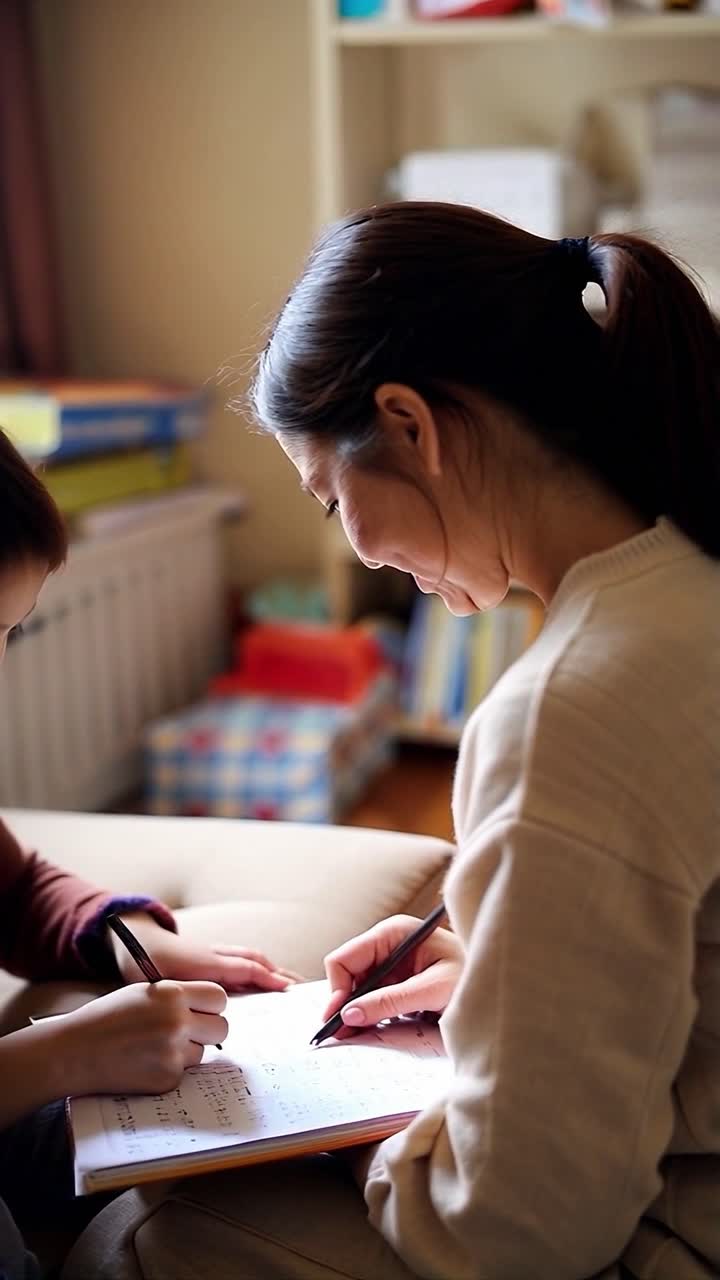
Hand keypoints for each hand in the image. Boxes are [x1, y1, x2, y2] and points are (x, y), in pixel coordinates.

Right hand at [52, 980, 227, 1096]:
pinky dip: (169, 1069)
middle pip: (221, 1027)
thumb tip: (210, 1007)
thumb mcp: (144, 992)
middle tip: (188, 1031)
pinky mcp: (167, 1079)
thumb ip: (178, 996)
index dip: (211, 1005)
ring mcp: (173, 1053)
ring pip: (202, 1052)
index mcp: (172, 994)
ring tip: (154, 1046)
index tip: (202, 1010)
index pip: (219, 997)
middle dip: (208, 1030)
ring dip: (187, 1051)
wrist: (74, 1051)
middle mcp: (177, 1022)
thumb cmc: (107, 1018)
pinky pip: (184, 1073)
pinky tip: (144, 1063)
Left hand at [110, 914, 302, 990]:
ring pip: (252, 958)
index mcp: (209, 961)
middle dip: (280, 973)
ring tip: (292, 984)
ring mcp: (218, 954)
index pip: (247, 967)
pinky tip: (267, 980)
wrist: (138, 942)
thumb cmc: (148, 966)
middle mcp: (218, 955)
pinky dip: (261, 968)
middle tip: (302, 988)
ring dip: (274, 970)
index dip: (268, 978)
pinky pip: (244, 960)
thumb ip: (188, 996)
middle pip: (256, 960)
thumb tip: (210, 1018)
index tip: (288, 989)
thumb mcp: (166, 983)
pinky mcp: (215, 957)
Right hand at [322, 914, 462, 1034]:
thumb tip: (350, 1013)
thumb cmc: (473, 975)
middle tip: (342, 1035)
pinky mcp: (399, 982)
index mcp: (393, 933)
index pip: (345, 958)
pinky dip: (370, 1014)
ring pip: (357, 990)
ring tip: (358, 1034)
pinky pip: (372, 999)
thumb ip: (391, 1000)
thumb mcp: (433, 989)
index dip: (337, 989)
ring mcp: (392, 964)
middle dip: (344, 1004)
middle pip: (347, 975)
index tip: (340, 1019)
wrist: (499, 983)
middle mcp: (388, 945)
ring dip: (357, 1011)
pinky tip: (376, 1027)